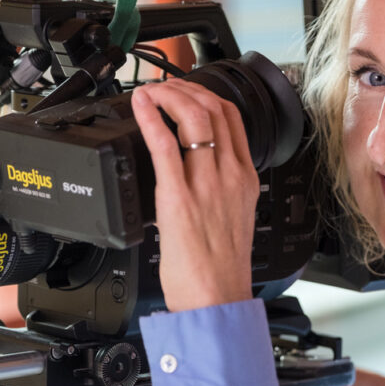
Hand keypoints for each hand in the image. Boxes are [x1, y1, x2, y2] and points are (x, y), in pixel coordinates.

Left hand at [132, 79, 259, 312]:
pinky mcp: (179, 197)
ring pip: (193, 118)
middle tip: (164, 87)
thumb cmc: (221, 269)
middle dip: (185, 88)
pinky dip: (150, 117)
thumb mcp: (235, 217)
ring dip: (168, 95)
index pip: (233, 119)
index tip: (187, 91)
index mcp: (244, 179)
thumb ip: (221, 189)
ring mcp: (206, 185)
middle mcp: (229, 176)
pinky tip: (140, 106)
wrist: (217, 298)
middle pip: (214, 110)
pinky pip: (164, 144)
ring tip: (150, 93)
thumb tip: (199, 172)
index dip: (207, 95)